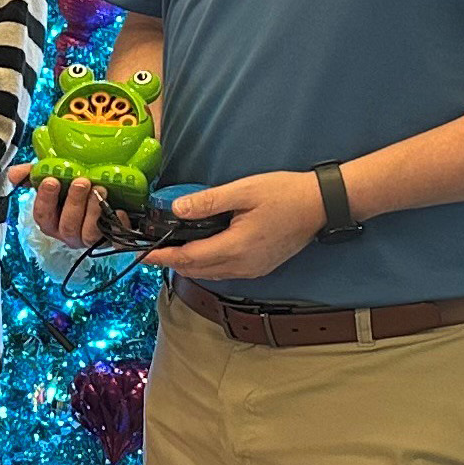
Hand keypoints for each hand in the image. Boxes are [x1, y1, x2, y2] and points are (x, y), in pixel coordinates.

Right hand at [10, 164, 113, 249]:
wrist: (111, 192)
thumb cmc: (76, 187)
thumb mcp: (54, 176)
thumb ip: (33, 175)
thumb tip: (14, 175)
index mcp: (53, 220)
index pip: (43, 216)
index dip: (45, 199)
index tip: (51, 180)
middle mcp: (69, 233)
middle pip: (67, 226)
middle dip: (74, 203)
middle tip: (82, 182)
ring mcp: (90, 238)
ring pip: (88, 233)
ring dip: (93, 210)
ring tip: (100, 189)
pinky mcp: (113, 238)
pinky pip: (115, 238)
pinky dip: (118, 222)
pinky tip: (120, 209)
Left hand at [141, 172, 324, 278]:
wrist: (321, 206)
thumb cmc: (285, 194)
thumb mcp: (243, 191)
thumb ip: (209, 202)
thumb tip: (177, 210)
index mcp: (236, 248)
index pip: (188, 258)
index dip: (162, 257)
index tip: (142, 253)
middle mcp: (242, 266)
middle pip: (196, 270)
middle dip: (171, 261)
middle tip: (151, 249)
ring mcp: (252, 270)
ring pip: (209, 273)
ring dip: (188, 264)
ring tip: (170, 249)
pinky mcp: (258, 267)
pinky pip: (224, 271)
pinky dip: (206, 264)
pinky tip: (200, 249)